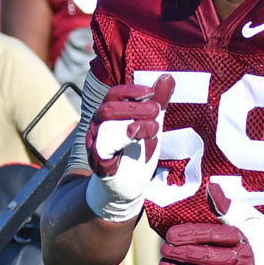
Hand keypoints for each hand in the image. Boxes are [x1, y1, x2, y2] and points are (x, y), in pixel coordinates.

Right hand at [84, 75, 174, 222]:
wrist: (126, 187)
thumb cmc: (136, 152)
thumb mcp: (151, 124)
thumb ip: (158, 102)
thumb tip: (168, 77)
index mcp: (110, 114)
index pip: (115, 94)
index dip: (131, 90)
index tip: (151, 91)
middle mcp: (99, 126)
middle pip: (108, 108)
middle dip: (134, 107)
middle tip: (156, 111)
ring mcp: (96, 144)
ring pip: (105, 127)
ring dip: (132, 125)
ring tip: (153, 129)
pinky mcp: (98, 163)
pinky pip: (102, 148)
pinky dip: (119, 141)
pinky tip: (135, 139)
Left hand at [158, 182, 263, 264]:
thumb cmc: (262, 234)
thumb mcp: (246, 216)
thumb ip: (225, 205)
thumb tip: (211, 187)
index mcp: (242, 236)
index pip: (210, 235)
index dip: (188, 235)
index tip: (170, 234)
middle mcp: (242, 258)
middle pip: (205, 257)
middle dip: (181, 254)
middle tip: (163, 250)